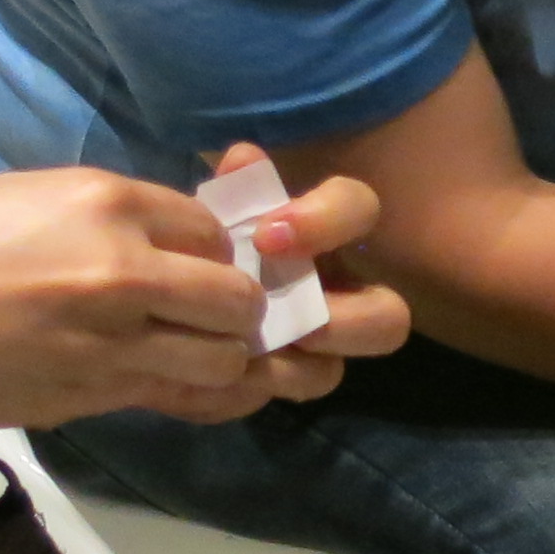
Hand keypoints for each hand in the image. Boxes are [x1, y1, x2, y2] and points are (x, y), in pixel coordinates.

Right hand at [0, 160, 403, 438]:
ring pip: (231, 355)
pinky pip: (195, 399)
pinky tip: (233, 387)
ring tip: (228, 351)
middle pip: (241, 293)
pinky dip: (226, 395)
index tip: (220, 262)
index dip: (231, 249)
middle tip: (241, 314)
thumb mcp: (36, 199)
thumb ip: (118, 217)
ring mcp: (114, 337)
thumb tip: (185, 238)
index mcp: (109, 201)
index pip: (218, 226)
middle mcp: (125, 267)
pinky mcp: (97, 393)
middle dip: (251, 307)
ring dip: (239, 357)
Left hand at [206, 140, 411, 384]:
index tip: (267, 236)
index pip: (358, 208)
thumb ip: (237, 189)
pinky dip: (248, 387)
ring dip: (298, 369)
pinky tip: (212, 376)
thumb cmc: (208, 236)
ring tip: (252, 359)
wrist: (164, 292)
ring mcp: (310, 345)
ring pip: (334, 371)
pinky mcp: (277, 378)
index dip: (325, 221)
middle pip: (390, 318)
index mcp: (323, 233)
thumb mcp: (218, 209)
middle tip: (297, 324)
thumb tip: (245, 159)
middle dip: (350, 323)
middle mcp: (336, 292)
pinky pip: (280, 394)